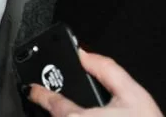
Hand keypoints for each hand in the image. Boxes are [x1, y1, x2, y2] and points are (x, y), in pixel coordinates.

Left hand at [27, 50, 163, 116]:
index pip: (52, 103)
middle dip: (57, 109)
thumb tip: (85, 54)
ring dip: (67, 116)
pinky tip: (90, 116)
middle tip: (57, 99)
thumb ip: (108, 70)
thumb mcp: (133, 94)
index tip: (32, 89)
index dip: (40, 93)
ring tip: (83, 110)